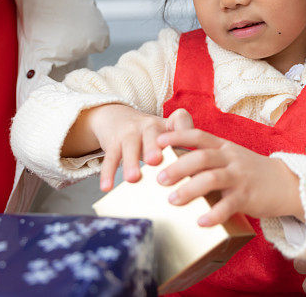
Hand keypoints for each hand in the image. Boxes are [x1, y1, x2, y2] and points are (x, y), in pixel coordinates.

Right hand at [65, 105, 193, 190]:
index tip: (188, 146)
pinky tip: (106, 187)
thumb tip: (198, 188)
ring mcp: (130, 132)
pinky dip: (107, 173)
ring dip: (131, 161)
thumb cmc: (151, 137)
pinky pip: (110, 157)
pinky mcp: (113, 141)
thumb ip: (182, 156)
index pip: (180, 121)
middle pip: (152, 133)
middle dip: (154, 147)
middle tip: (156, 162)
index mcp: (168, 125)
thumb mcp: (167, 138)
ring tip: (133, 179)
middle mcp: (150, 125)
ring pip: (130, 145)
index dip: (185, 130)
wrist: (117, 118)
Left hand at [156, 128, 302, 224]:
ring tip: (173, 200)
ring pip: (212, 179)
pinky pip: (228, 205)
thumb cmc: (252, 172)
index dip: (177, 136)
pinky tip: (200, 222)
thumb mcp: (232, 157)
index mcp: (224, 147)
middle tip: (159, 178)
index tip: (158, 140)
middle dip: (178, 167)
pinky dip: (213, 214)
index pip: (199, 136)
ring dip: (190, 189)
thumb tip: (175, 161)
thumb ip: (209, 157)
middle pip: (201, 157)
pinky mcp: (248, 196)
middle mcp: (231, 159)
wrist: (286, 183)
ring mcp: (240, 177)